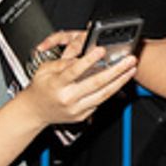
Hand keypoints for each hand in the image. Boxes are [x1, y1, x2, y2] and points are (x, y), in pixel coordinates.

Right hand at [17, 32, 135, 128]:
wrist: (34, 112)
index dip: (89, 60)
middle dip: (116, 70)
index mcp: (57, 84)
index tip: (101, 50)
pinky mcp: (82, 115)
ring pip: (103, 94)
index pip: (75, 70)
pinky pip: (100, 101)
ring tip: (131, 69)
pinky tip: (121, 81)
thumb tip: (83, 55)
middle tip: (129, 60)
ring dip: (120, 81)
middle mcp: (67, 98)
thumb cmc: (40, 88)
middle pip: (96, 83)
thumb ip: (64, 62)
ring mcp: (76, 108)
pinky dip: (112, 90)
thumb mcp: (45, 69)